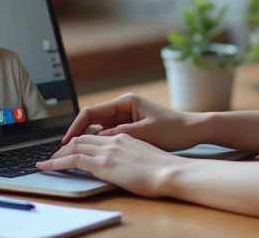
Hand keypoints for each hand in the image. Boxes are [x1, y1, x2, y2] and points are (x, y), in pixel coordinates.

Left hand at [37, 134, 187, 197]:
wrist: (169, 171)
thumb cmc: (164, 168)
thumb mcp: (146, 155)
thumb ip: (132, 155)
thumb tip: (125, 163)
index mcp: (125, 136)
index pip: (97, 134)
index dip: (82, 139)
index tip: (73, 146)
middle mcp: (114, 139)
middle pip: (83, 138)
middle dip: (67, 146)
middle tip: (55, 154)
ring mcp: (107, 149)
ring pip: (75, 146)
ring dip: (58, 154)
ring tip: (46, 161)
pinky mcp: (103, 163)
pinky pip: (73, 159)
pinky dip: (57, 162)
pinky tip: (47, 165)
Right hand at [62, 93, 201, 150]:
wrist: (193, 131)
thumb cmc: (173, 129)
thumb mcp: (144, 133)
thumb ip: (118, 135)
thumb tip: (95, 140)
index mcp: (125, 102)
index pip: (91, 112)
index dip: (76, 126)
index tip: (66, 140)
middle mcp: (124, 107)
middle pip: (93, 120)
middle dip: (79, 134)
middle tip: (65, 150)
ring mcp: (127, 117)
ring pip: (100, 128)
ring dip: (90, 140)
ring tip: (76, 154)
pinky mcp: (131, 126)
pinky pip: (110, 134)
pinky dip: (102, 144)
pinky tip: (96, 155)